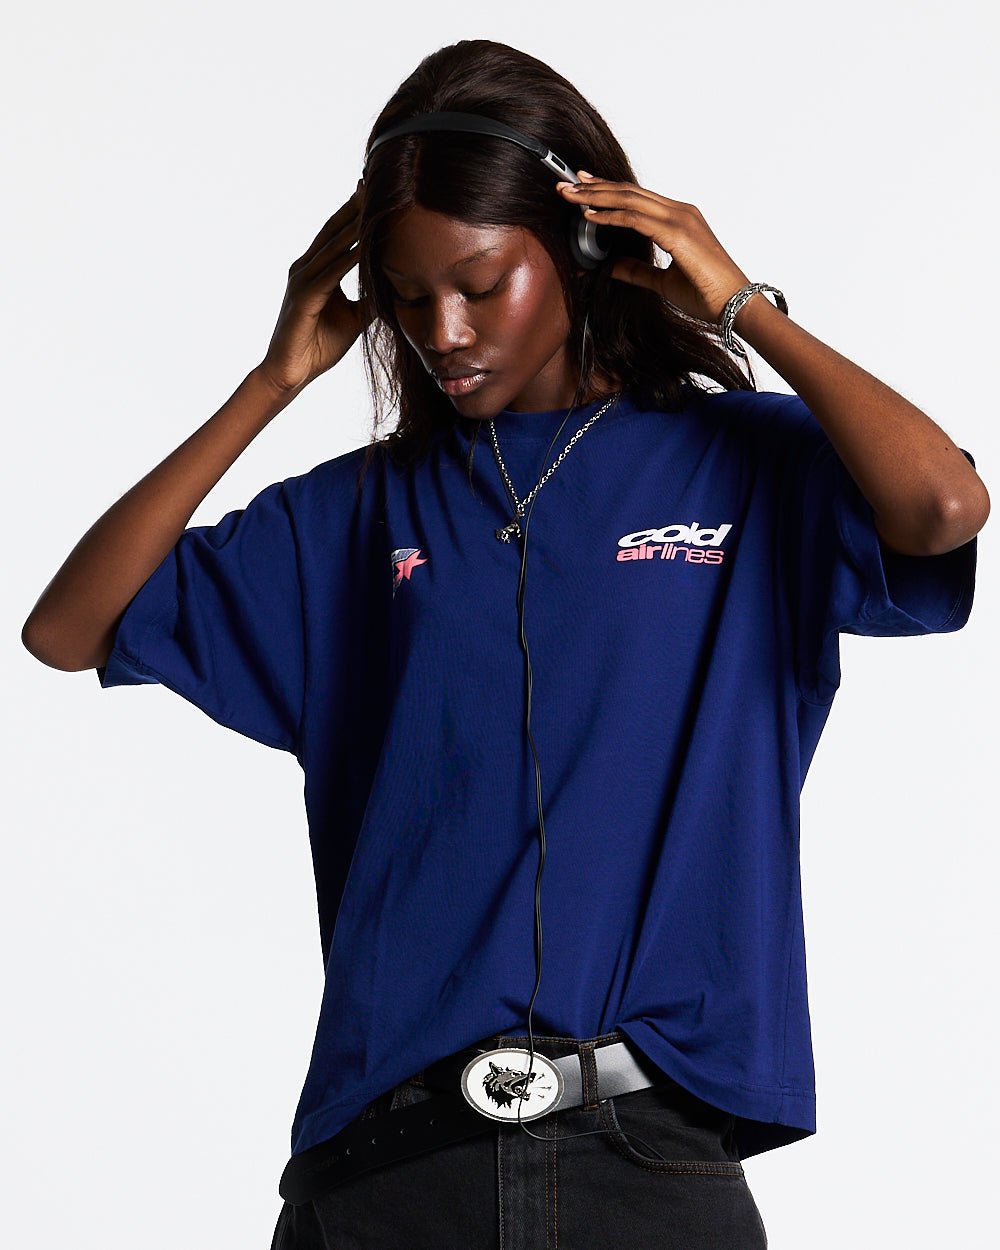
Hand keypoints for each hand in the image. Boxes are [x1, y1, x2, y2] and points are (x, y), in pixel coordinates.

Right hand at [258, 179, 370, 393]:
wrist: (292, 373)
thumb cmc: (319, 346)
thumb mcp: (354, 318)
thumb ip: (370, 299)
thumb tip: (395, 290)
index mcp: (316, 271)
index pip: (337, 234)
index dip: (354, 213)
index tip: (373, 191)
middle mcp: (305, 269)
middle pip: (333, 230)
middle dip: (353, 207)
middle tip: (373, 182)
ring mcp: (302, 281)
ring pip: (332, 246)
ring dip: (352, 225)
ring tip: (371, 203)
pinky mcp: (304, 298)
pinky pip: (330, 273)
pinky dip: (348, 258)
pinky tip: (364, 245)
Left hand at [556, 171, 749, 324]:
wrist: (734, 305)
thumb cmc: (708, 294)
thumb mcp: (662, 282)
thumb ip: (637, 271)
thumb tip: (611, 266)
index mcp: (679, 219)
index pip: (638, 198)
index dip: (609, 191)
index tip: (584, 186)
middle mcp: (680, 212)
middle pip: (630, 192)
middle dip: (595, 187)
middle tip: (566, 183)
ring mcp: (680, 219)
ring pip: (629, 199)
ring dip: (596, 196)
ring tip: (570, 195)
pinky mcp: (677, 233)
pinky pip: (636, 218)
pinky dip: (610, 215)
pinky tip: (589, 215)